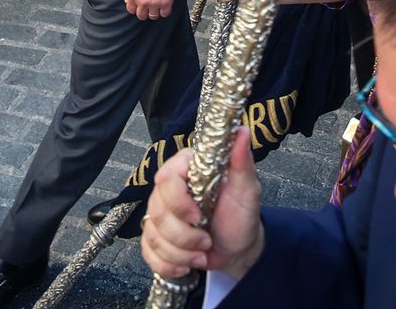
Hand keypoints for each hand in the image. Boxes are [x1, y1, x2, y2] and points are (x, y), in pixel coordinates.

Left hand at [126, 0, 179, 20]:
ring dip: (156, 12)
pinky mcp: (165, 4)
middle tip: (149, 8)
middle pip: (141, 15)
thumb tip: (128, 1)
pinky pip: (164, 14)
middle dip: (145, 12)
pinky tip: (166, 5)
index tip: (140, 7)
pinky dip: (165, 11)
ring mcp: (154, 4)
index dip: (136, 9)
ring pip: (153, 16)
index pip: (131, 9)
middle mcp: (142, 2)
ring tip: (158, 6)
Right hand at [141, 127, 264, 279]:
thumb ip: (241, 161)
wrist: (238, 249)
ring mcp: (159, 215)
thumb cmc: (241, 216)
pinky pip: (148, 252)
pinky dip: (169, 264)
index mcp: (188, 171)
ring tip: (203, 252)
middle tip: (207, 240)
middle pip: (157, 211)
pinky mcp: (155, 238)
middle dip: (184, 235)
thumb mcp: (247, 189)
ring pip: (152, 234)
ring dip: (181, 252)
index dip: (178, 201)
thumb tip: (241, 131)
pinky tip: (187, 265)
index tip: (199, 216)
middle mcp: (169, 190)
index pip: (166, 177)